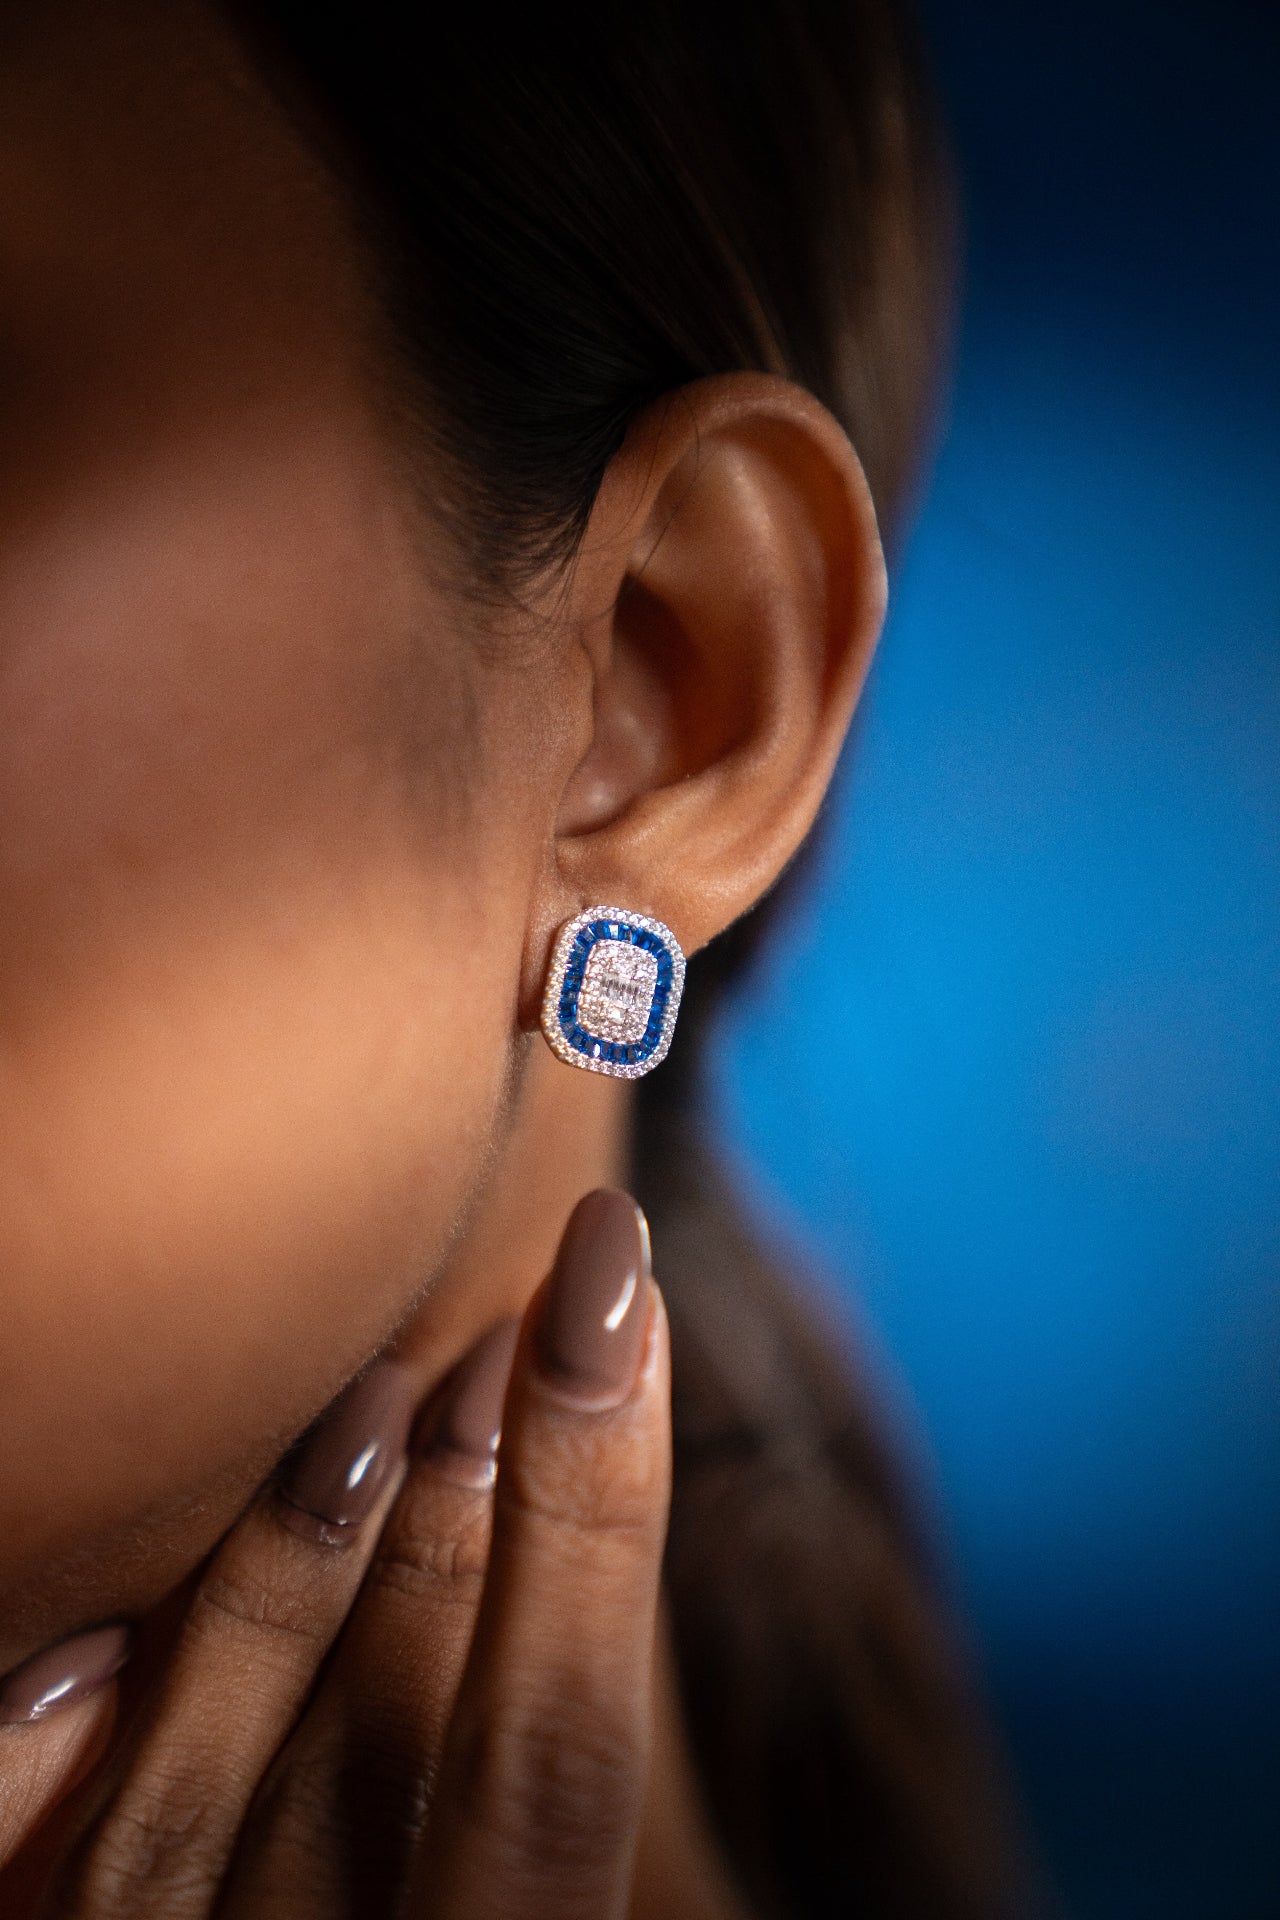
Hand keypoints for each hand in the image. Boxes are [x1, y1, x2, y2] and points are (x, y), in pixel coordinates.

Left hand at [0, 1189, 668, 1918]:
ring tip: (366, 1387)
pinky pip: (31, 1884)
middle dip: (454, 1507)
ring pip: (189, 1803)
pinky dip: (45, 1758)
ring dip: (280, 1575)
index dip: (599, 1517)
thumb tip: (541, 1527)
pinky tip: (84, 1637)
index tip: (619, 1280)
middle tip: (515, 1299)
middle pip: (389, 1754)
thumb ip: (536, 1801)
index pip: (559, 1763)